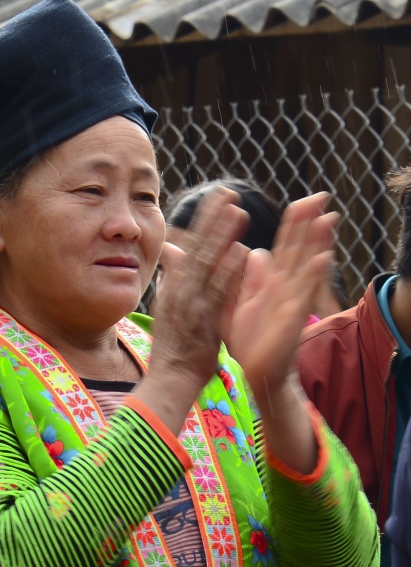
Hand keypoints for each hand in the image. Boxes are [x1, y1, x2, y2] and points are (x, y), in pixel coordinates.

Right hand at [136, 187, 248, 435]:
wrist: (170, 379)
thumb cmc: (174, 347)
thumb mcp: (168, 306)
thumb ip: (172, 278)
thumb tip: (171, 253)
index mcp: (176, 286)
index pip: (192, 246)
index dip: (206, 221)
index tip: (219, 198)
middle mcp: (181, 291)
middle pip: (199, 248)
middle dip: (214, 220)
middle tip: (228, 193)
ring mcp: (191, 304)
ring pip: (209, 265)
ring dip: (223, 238)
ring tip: (238, 212)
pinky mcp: (203, 319)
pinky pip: (218, 292)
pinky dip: (228, 272)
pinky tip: (240, 253)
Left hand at [225, 193, 337, 401]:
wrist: (252, 370)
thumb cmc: (248, 337)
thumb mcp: (239, 300)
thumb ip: (245, 275)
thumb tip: (251, 249)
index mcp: (272, 282)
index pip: (285, 246)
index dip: (293, 225)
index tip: (302, 200)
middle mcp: (286, 287)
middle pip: (299, 249)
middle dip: (309, 224)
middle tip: (321, 196)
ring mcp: (292, 301)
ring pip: (307, 266)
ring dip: (318, 243)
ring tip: (328, 218)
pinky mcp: (292, 318)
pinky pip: (304, 294)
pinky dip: (312, 276)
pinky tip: (321, 258)